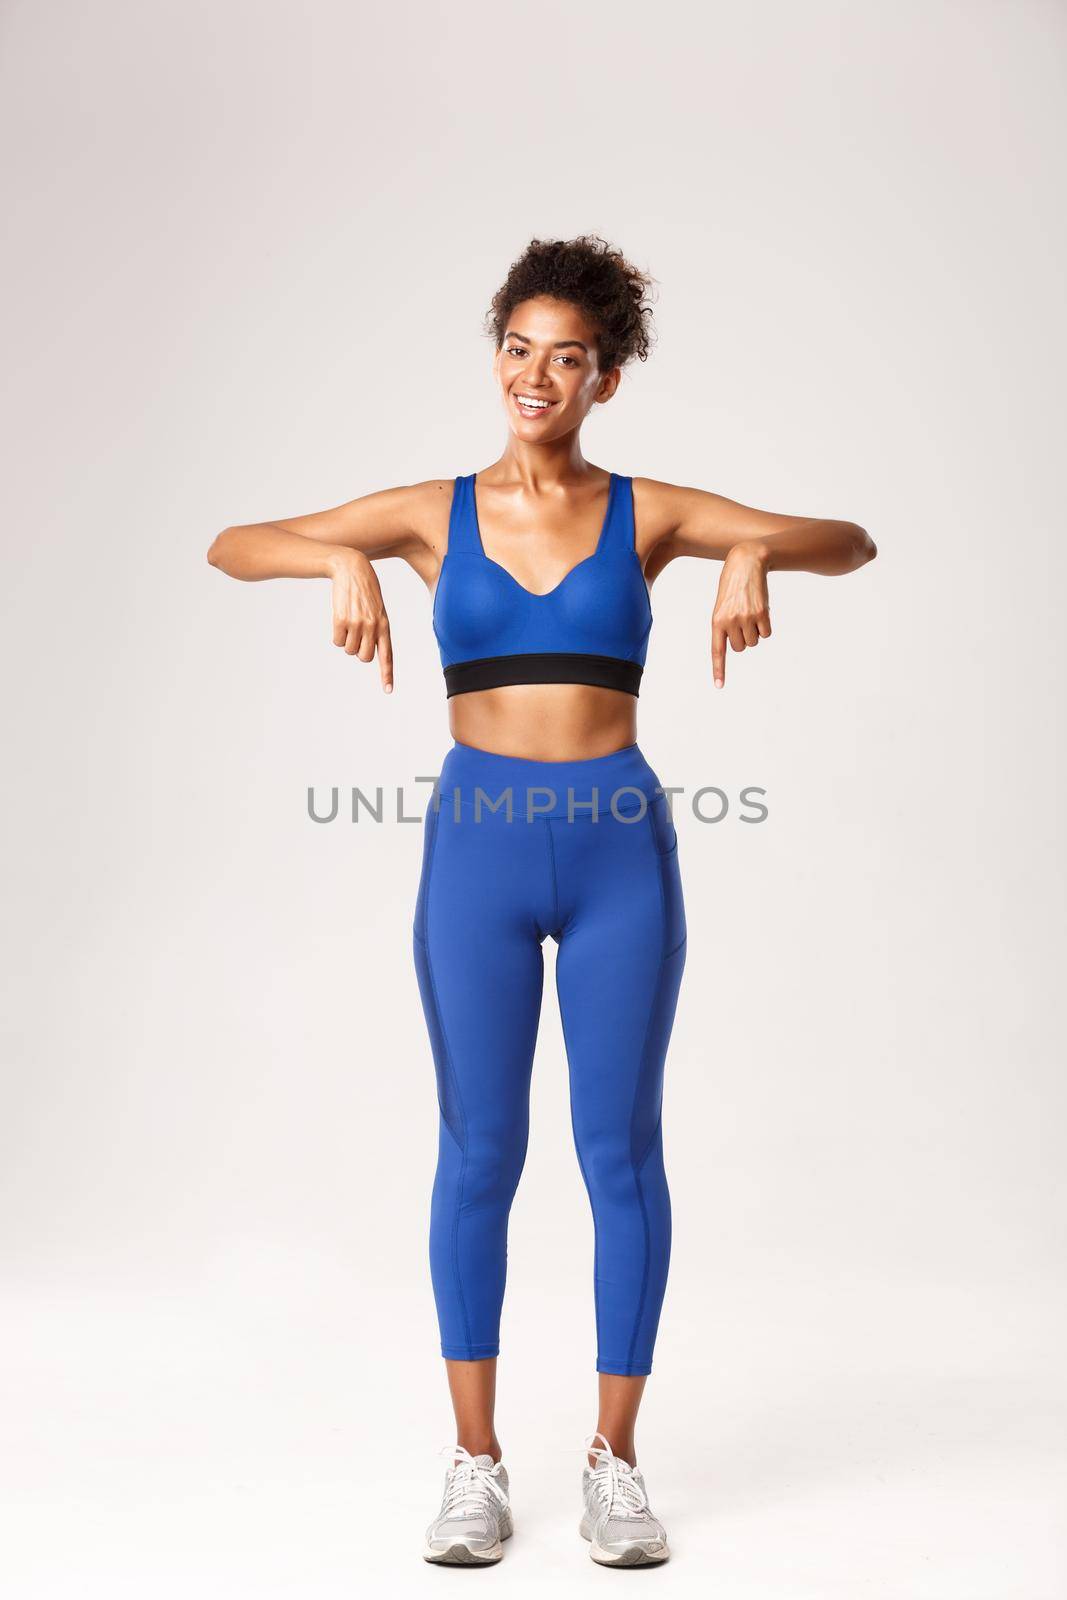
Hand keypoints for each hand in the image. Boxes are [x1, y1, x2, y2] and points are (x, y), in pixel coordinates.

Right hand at [329, 550, 393, 691]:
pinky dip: (336, 634)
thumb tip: (365, 653)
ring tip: (349, 621)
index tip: (388, 690)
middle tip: (356, 636)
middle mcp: (372, 627)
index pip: (387, 655)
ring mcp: (356, 624)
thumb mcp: (378, 609)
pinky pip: (336, 641)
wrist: (351, 568)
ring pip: (349, 650)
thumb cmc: (365, 590)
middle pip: (364, 657)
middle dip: (358, 651)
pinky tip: (340, 619)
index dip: (387, 674)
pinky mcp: (341, 620)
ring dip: (346, 641)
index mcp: (384, 625)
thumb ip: (377, 630)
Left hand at [711, 544, 771, 687]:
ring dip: (755, 632)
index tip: (719, 686)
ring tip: (750, 612)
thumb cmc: (732, 585)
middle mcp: (730, 622)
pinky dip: (766, 627)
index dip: (719, 669)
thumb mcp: (722, 605)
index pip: (717, 650)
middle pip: (740, 648)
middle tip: (743, 621)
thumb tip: (740, 644)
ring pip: (754, 642)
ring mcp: (746, 618)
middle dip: (743, 638)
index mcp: (716, 621)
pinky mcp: (762, 614)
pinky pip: (766, 634)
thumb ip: (726, 625)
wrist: (746, 562)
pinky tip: (761, 612)